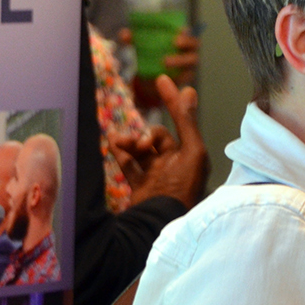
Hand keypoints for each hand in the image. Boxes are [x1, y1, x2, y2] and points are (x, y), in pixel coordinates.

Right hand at [115, 76, 207, 208]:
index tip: (162, 80)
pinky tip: (114, 145)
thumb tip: (188, 90)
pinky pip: (128, 164)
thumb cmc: (182, 189)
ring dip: (130, 142)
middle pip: (157, 137)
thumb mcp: (191, 152)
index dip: (173, 99)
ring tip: (120, 144)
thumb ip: (187, 122)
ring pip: (140, 149)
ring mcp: (156, 176)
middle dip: (146, 136)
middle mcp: (175, 164)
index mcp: (190, 156)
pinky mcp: (139, 187)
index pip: (181, 121)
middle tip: (142, 145)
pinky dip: (121, 153)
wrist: (159, 224)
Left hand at [133, 29, 200, 107]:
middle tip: (175, 42)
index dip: (186, 30)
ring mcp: (189, 66)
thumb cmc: (149, 53)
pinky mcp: (185, 79)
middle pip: (194, 45)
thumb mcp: (140, 45)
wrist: (149, 76)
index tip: (179, 30)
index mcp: (181, 38)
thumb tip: (124, 35)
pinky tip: (169, 76)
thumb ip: (133, 38)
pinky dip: (178, 76)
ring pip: (191, 62)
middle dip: (187, 43)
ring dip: (180, 60)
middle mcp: (189, 51)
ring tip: (165, 62)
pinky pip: (185, 77)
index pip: (189, 32)